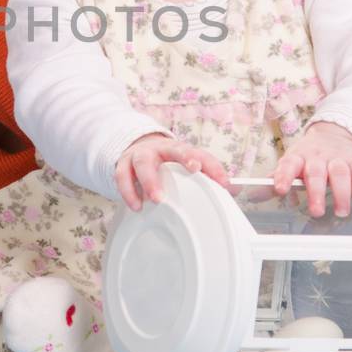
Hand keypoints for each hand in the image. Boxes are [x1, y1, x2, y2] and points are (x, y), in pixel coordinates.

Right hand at [113, 135, 229, 210]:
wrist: (138, 146)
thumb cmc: (167, 160)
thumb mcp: (186, 161)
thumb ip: (207, 172)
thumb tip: (229, 187)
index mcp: (177, 148)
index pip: (193, 151)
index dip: (201, 161)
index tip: (205, 171)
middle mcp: (160, 149)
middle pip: (169, 150)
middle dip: (180, 161)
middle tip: (187, 175)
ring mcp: (140, 155)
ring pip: (142, 164)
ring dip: (148, 181)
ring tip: (154, 200)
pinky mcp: (124, 164)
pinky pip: (122, 176)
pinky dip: (128, 192)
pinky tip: (136, 205)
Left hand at [271, 121, 351, 216]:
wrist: (335, 136)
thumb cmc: (309, 156)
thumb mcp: (291, 163)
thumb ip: (275, 179)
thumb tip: (252, 195)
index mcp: (298, 157)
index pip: (288, 164)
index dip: (284, 176)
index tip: (281, 190)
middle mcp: (317, 156)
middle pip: (316, 172)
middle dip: (317, 193)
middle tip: (316, 212)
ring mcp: (337, 157)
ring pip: (340, 173)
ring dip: (341, 194)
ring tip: (340, 211)